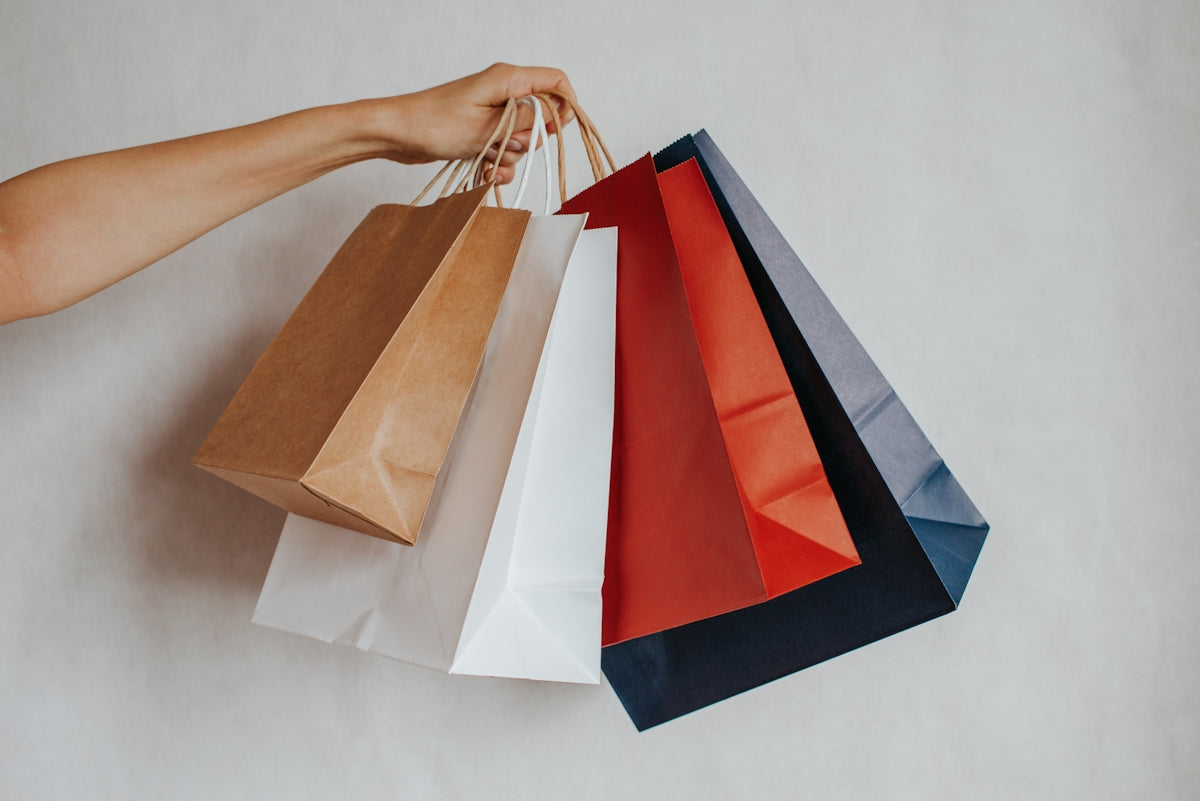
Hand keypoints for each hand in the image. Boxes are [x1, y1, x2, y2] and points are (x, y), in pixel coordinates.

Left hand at [371, 63, 576, 182]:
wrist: (399, 134)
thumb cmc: (435, 124)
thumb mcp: (488, 126)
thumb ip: (524, 121)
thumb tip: (550, 119)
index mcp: (507, 80)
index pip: (555, 81)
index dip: (566, 105)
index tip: (560, 131)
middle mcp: (503, 92)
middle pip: (541, 116)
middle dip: (530, 140)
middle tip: (507, 145)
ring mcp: (492, 113)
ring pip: (522, 138)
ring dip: (511, 156)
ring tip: (487, 160)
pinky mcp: (482, 130)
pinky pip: (504, 150)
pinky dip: (500, 163)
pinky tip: (486, 171)